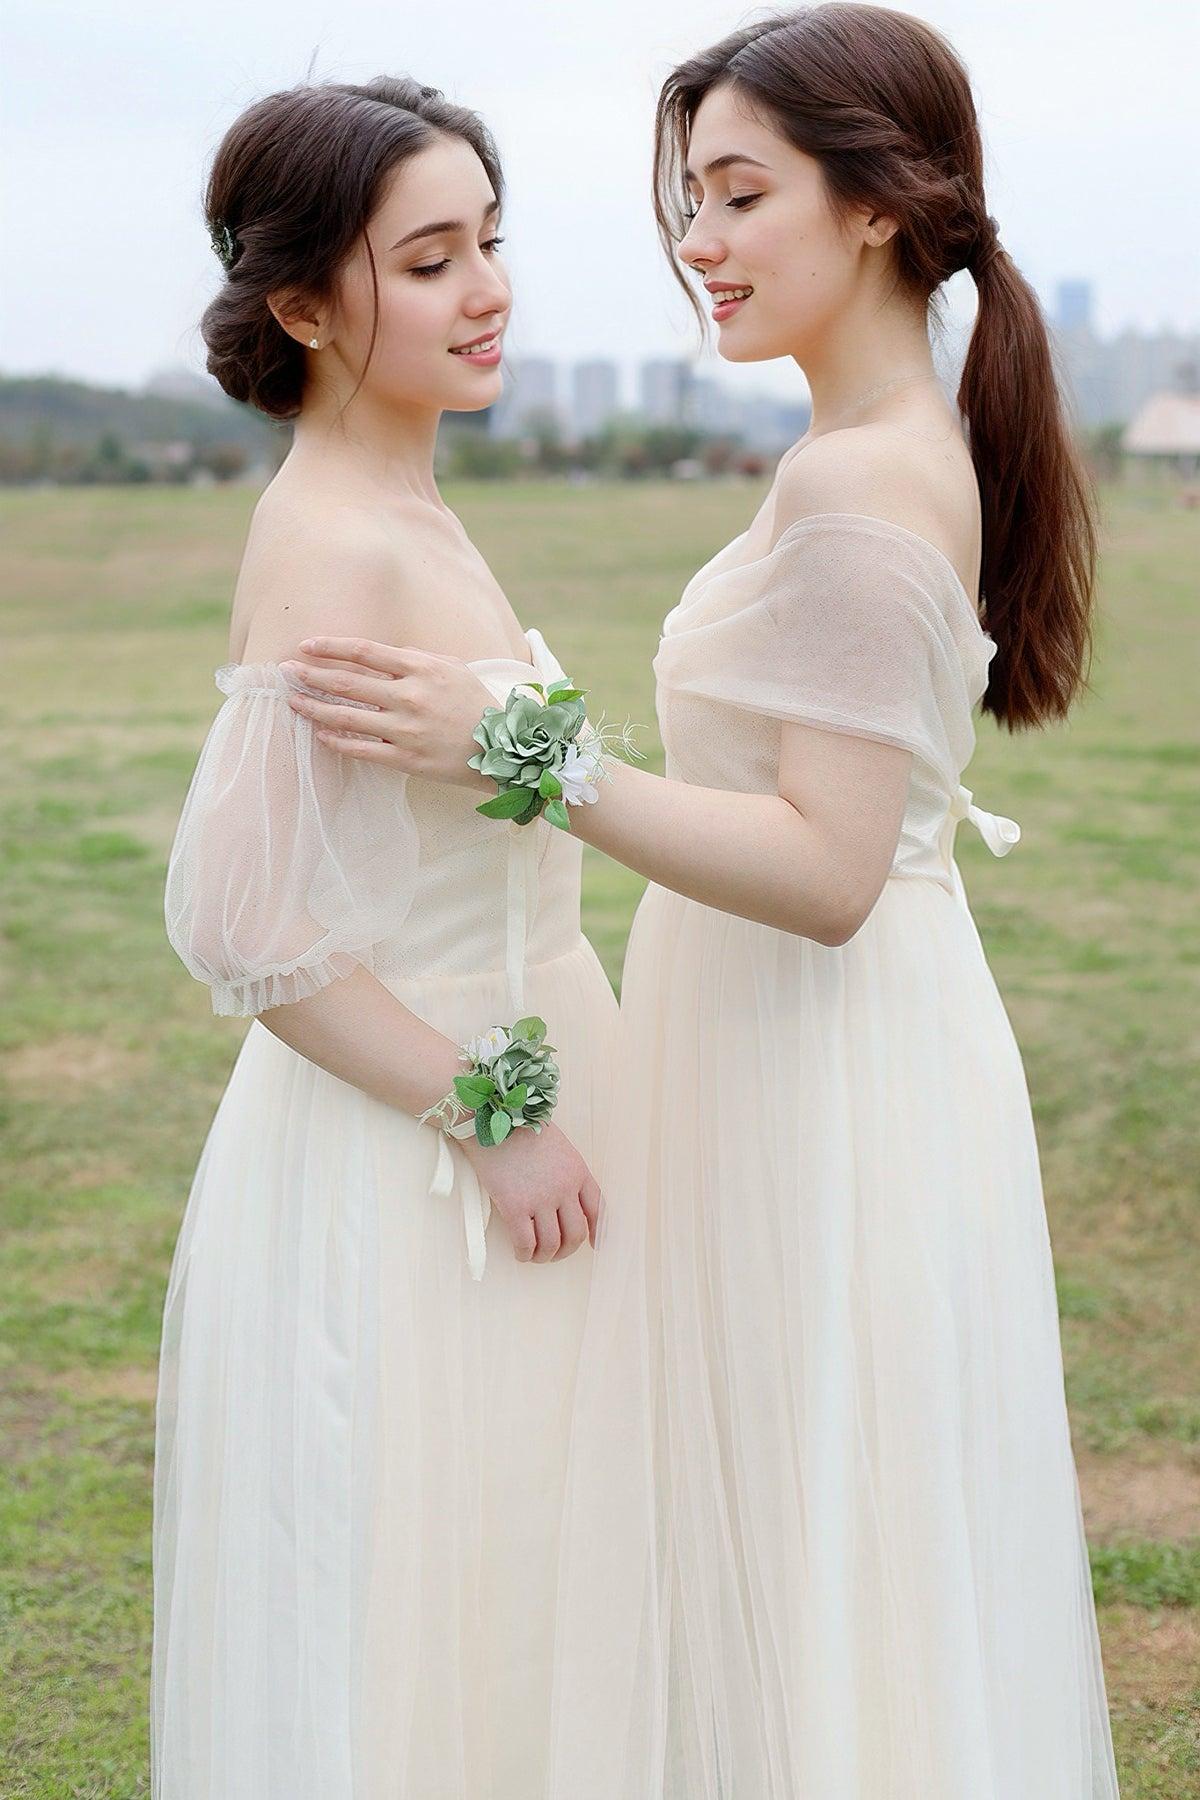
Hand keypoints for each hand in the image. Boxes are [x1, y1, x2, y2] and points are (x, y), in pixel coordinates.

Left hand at [280, 639, 495, 786]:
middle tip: (284, 671)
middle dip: (310, 675)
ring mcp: (406, 730)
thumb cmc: (475, 704)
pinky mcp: (406, 759)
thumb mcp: (453, 668)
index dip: (331, 647)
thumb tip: (381, 654)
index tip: (306, 645)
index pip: (364, 651)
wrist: (501, 749)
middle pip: (347, 682)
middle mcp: (410, 697)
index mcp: (421, 668)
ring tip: (291, 701)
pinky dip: (337, 741)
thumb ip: (415, 658)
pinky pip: (362, 749)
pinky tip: (320, 734)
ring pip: (347, 717)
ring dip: (314, 707)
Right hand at [458, 1119, 602, 1264]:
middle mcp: (564, 1188)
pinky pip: (525, 1243)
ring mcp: (540, 1198)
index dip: (597, 1232)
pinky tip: (520, 1253)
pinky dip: (524, 1254)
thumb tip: (564, 1203)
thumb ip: (566, 1173)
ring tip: (536, 1256)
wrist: (491, 1118)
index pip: (598, 1210)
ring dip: (545, 1257)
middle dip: (566, 1250)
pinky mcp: (514, 1206)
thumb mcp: (557, 1147)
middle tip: (555, 1253)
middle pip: (575, 1233)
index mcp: (578, 1171)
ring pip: (551, 1244)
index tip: (593, 1244)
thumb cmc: (520, 1129)